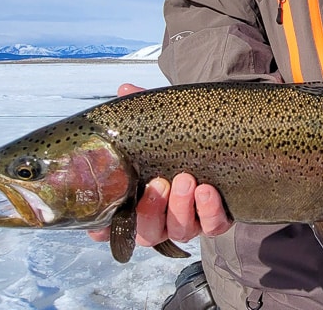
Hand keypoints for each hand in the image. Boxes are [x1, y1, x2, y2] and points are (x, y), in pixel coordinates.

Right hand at [87, 84, 232, 246]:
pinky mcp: (217, 220)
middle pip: (147, 232)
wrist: (224, 138)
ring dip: (180, 208)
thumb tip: (124, 89)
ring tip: (186, 179)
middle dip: (151, 210)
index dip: (102, 231)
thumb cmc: (181, 139)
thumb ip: (142, 112)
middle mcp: (162, 218)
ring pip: (179, 231)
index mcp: (139, 201)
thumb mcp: (161, 125)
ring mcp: (190, 222)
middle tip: (159, 183)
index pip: (114, 226)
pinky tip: (207, 191)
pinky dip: (209, 212)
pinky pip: (213, 226)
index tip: (99, 224)